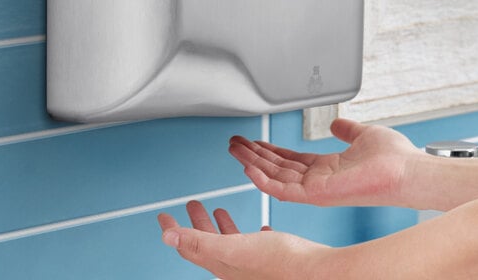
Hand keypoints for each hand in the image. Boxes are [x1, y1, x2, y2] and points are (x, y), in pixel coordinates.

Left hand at [158, 202, 328, 279]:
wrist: (315, 272)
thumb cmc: (280, 262)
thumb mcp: (233, 247)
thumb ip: (200, 241)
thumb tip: (168, 237)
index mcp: (223, 262)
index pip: (189, 246)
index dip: (174, 229)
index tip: (163, 216)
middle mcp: (235, 265)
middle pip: (208, 242)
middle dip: (197, 222)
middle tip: (191, 205)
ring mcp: (253, 263)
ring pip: (230, 241)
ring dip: (220, 225)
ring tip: (217, 210)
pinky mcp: (272, 258)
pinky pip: (254, 245)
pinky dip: (248, 234)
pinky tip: (256, 228)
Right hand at [229, 118, 421, 207]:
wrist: (407, 170)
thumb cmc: (394, 157)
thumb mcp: (364, 135)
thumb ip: (347, 130)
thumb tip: (337, 124)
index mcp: (328, 167)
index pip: (291, 160)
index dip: (270, 151)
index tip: (255, 141)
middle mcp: (319, 179)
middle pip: (278, 168)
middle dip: (254, 155)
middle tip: (235, 144)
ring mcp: (317, 189)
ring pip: (276, 177)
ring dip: (253, 164)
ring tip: (235, 151)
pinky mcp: (318, 194)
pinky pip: (284, 189)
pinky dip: (264, 180)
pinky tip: (249, 169)